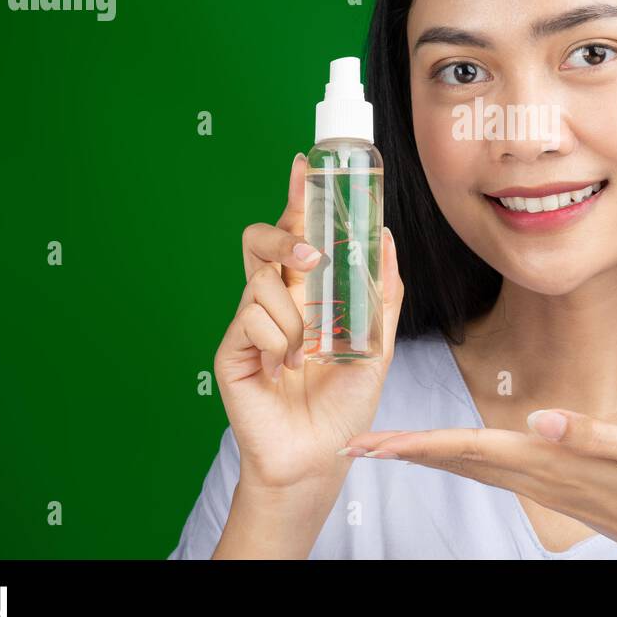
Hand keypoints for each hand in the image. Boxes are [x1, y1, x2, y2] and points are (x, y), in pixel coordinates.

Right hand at [214, 152, 404, 491]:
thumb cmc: (345, 401)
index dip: (296, 195)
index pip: (298, 231)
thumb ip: (383, 290)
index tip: (304, 162)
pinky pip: (251, 318)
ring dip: (294, 316)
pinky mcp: (232, 347)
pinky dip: (278, 342)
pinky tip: (284, 369)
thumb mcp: (378, 341)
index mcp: (307, 290)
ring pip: (260, 280)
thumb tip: (384, 235)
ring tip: (307, 352)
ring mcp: (250, 321)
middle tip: (310, 256)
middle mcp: (275, 298)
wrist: (322, 454)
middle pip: (259, 238)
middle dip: (282, 233)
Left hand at [341, 408, 616, 558]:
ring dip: (424, 454)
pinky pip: (490, 470)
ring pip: (469, 466)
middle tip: (354, 446)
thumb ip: (596, 434)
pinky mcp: (553, 484)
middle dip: (404, 452)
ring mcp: (542, 485)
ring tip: (384, 447)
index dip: (420, 443)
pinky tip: (448, 451)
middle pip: (457, 460)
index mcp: (551, 462)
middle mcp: (537, 477)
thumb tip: (541, 419)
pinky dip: (457, 457)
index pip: (471, 448)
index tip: (375, 444)